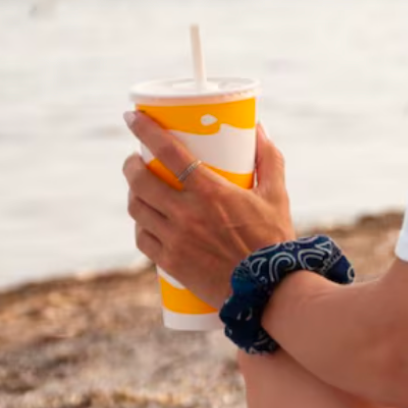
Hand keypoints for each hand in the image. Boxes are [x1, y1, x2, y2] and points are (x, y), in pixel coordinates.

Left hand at [121, 114, 296, 308]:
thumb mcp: (276, 195)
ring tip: (139, 188)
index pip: (168, 152)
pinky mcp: (170, 262)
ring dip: (132, 193)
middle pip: (141, 181)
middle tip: (136, 159)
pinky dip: (140, 225)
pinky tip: (144, 220)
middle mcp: (186, 213)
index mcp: (211, 192)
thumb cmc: (275, 240)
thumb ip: (268, 159)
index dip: (146, 131)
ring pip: (136, 209)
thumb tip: (258, 128)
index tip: (133, 118)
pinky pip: (142, 238)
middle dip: (131, 165)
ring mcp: (175, 239)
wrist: (269, 289)